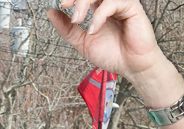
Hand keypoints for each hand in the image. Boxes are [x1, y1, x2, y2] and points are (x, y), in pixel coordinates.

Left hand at [48, 0, 173, 87]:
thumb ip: (67, 28)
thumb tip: (51, 12)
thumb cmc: (113, 55)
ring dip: (83, 3)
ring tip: (78, 20)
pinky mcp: (131, 6)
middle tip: (66, 7)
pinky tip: (94, 29)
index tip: (62, 5)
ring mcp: (120, 3)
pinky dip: (98, 15)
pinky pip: (112, 2)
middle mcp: (109, 3)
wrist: (131, 67)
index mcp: (98, 8)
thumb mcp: (83, 42)